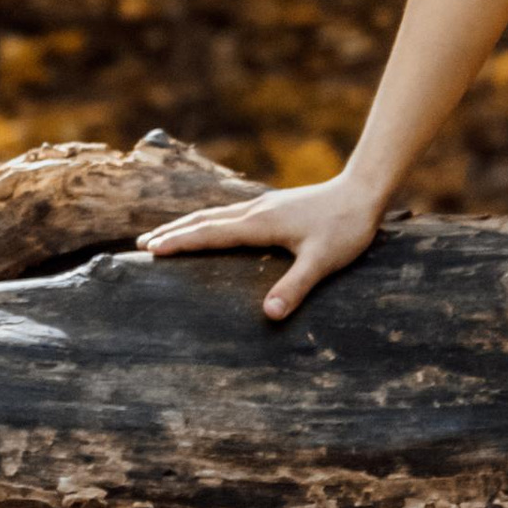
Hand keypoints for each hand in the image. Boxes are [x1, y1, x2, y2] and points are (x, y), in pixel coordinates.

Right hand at [134, 177, 381, 322]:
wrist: (364, 192)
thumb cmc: (345, 227)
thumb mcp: (322, 261)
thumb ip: (295, 287)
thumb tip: (268, 315)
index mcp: (259, 223)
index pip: (209, 233)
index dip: (180, 242)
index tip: (150, 249)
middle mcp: (255, 211)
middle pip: (204, 220)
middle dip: (173, 232)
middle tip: (142, 245)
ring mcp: (264, 205)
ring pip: (216, 213)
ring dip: (188, 224)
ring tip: (165, 234)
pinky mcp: (275, 206)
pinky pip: (230, 213)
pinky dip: (210, 221)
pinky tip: (213, 228)